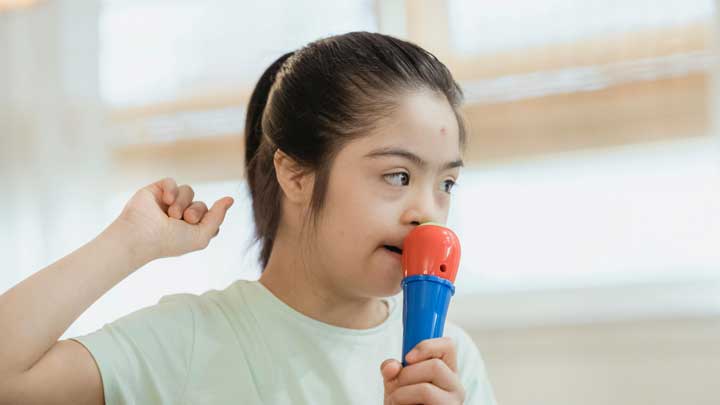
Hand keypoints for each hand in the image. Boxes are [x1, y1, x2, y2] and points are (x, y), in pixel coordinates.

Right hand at [109, 177, 233, 263]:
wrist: (142, 235)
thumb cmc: (170, 241)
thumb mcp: (202, 235)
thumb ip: (218, 217)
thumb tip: (230, 199)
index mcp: (190, 230)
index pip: (210, 217)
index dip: (207, 220)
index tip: (195, 227)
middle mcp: (179, 217)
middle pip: (201, 204)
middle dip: (196, 211)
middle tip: (185, 219)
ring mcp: (167, 203)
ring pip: (188, 191)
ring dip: (183, 202)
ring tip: (172, 214)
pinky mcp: (155, 191)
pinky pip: (171, 181)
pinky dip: (172, 189)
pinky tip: (165, 200)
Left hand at [381, 337, 464, 404]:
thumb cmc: (403, 403)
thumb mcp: (396, 383)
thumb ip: (392, 370)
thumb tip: (391, 366)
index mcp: (447, 371)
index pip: (448, 345)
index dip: (426, 346)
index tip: (407, 357)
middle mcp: (456, 387)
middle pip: (435, 366)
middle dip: (406, 375)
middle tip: (396, 387)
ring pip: (425, 389)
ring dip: (400, 394)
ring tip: (394, 402)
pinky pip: (421, 404)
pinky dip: (401, 404)